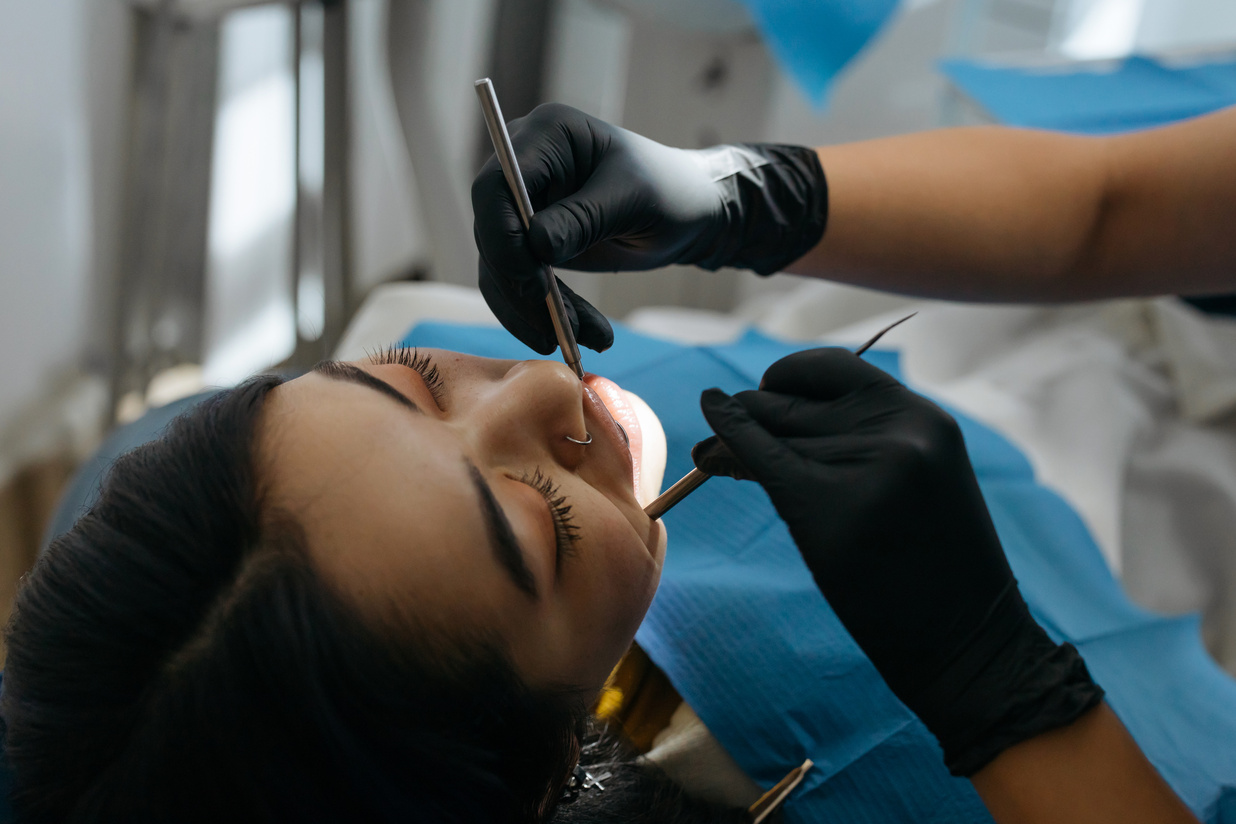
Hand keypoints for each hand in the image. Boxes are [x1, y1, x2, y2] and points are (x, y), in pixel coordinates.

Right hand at [471, 103, 826, 353]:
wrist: (692, 213)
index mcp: (546, 137)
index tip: (531, 282)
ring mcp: (526, 207)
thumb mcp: (633, 200)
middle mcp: (525, 168)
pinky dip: (545, 312)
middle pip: (491, 231)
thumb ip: (584, 218)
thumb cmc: (671, 190)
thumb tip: (536, 246)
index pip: (495, 186)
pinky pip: (520, 283)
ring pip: (501, 266)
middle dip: (517, 285)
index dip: (502, 237)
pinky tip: (584, 333)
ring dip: (532, 309)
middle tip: (551, 328)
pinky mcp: (533, 242)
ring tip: (582, 338)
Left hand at [693, 348, 1102, 775]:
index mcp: (923, 418)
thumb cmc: (935, 569)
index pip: (833, 367)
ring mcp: (864, 468)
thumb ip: (856, 440)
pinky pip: (759, 456)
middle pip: (790, 404)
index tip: (766, 394)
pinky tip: (710, 426)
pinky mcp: (828, 508)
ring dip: (730, 441)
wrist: (969, 644)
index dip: (789, 377)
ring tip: (708, 457)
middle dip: (749, 415)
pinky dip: (726, 438)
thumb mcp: (913, 481)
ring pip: (769, 434)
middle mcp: (898, 432)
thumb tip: (757, 409)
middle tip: (716, 437)